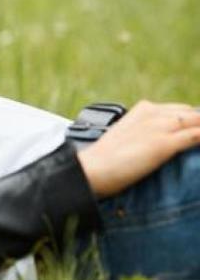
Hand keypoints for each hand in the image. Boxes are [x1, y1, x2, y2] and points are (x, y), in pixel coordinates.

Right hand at [76, 100, 199, 198]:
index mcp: (143, 110)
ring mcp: (159, 128)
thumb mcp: (126, 136)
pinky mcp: (163, 144)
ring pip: (197, 122)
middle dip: (198, 124)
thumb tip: (157, 143)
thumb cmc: (103, 159)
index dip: (191, 122)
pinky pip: (196, 136)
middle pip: (192, 114)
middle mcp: (153, 114)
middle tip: (196, 138)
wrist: (91, 169)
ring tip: (198, 140)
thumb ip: (144, 133)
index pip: (180, 110)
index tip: (194, 131)